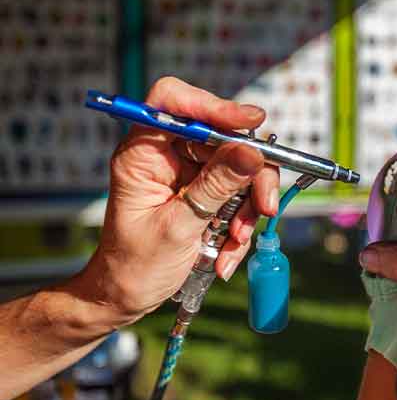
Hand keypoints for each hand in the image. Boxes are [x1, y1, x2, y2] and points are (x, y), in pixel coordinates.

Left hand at [74, 77, 279, 324]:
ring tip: (237, 241)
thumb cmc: (134, 266)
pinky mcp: (204, 194)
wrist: (128, 297)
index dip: (213, 106)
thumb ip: (216, 186)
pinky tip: (227, 254)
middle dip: (250, 176)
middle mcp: (167, 156)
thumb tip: (251, 151)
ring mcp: (188, 174)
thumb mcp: (178, 226)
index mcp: (143, 153)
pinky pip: (238, 195)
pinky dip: (241, 224)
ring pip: (239, 168)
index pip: (173, 102)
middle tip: (265, 207)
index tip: (251, 122)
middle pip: (222, 139)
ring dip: (248, 207)